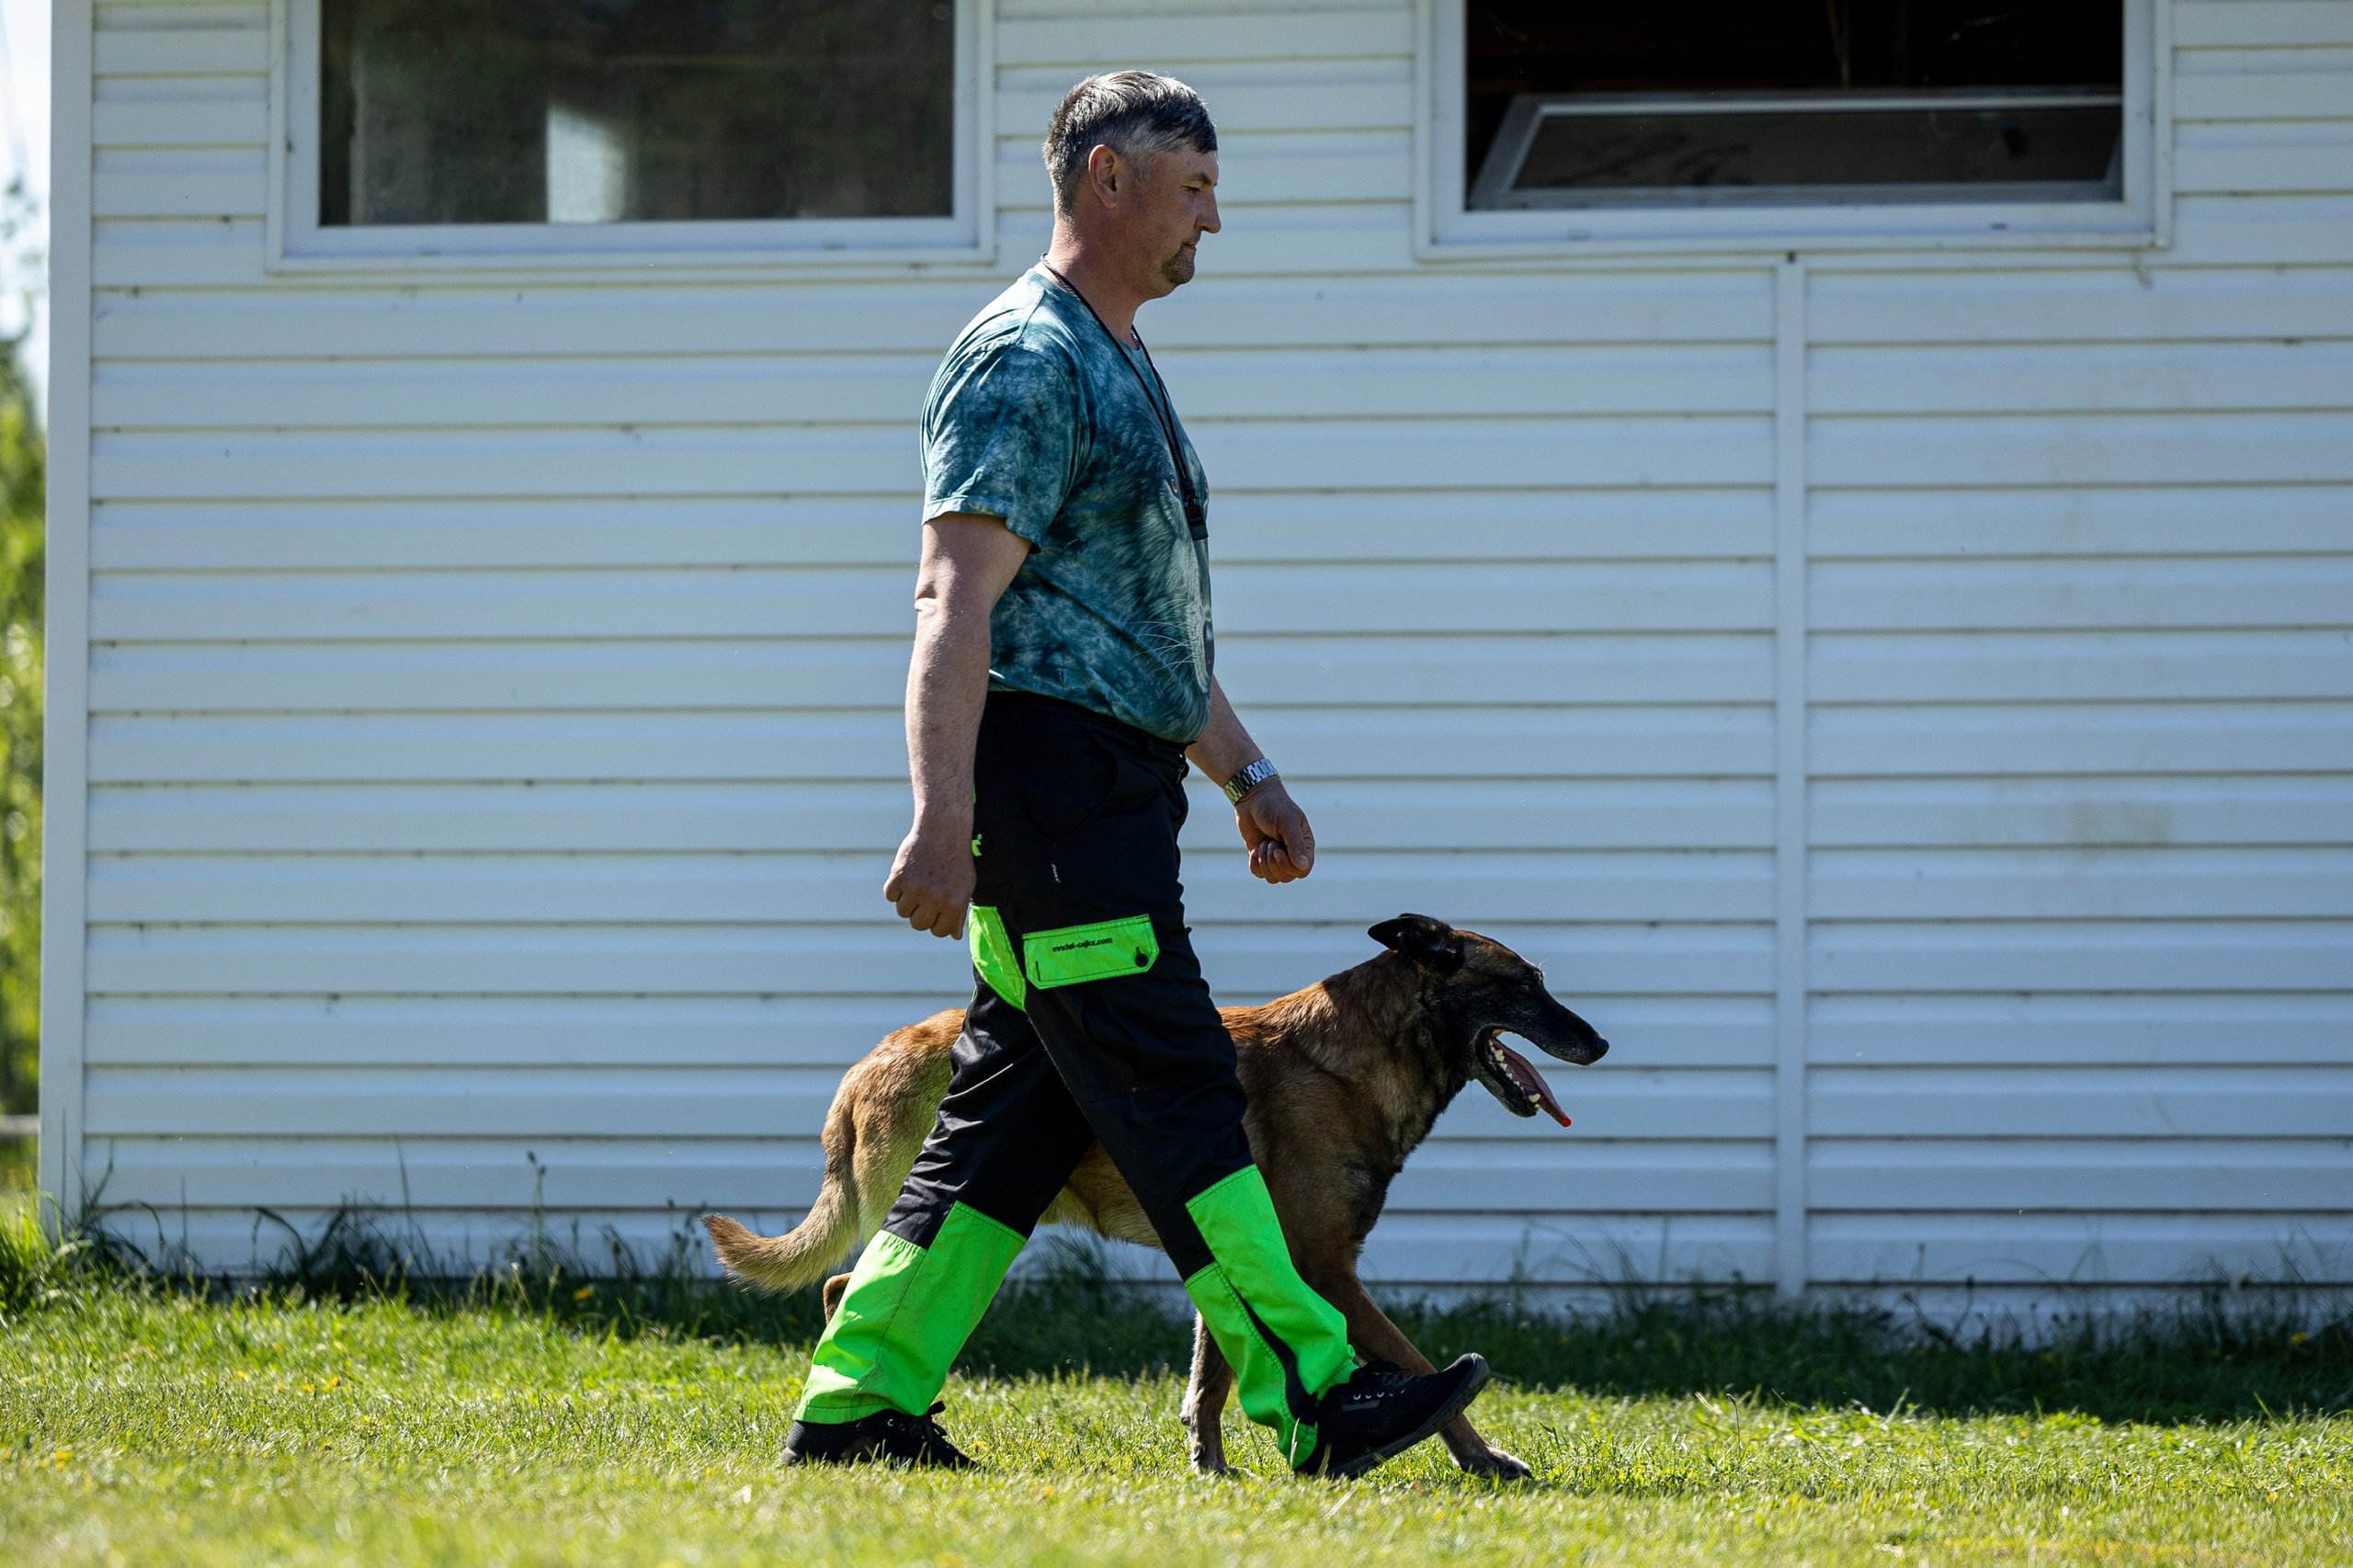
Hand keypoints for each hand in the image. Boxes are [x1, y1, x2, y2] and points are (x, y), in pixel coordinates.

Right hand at [884, 819, 974, 938]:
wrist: (942, 830)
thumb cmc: (955, 860)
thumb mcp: (965, 886)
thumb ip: (959, 913)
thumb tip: (954, 936)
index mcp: (954, 903)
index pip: (938, 932)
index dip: (935, 923)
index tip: (935, 911)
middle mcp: (935, 898)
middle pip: (918, 925)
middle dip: (920, 913)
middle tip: (925, 895)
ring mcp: (915, 887)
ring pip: (902, 911)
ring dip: (906, 901)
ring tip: (916, 882)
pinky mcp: (899, 876)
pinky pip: (890, 895)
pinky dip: (895, 888)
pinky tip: (906, 874)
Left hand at [1237, 779, 1313, 884]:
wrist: (1252, 798)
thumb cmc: (1273, 806)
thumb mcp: (1287, 822)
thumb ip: (1296, 844)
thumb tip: (1303, 866)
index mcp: (1304, 845)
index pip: (1303, 871)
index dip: (1289, 865)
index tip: (1278, 848)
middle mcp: (1292, 854)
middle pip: (1287, 877)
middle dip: (1273, 862)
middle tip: (1269, 843)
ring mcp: (1276, 857)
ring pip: (1273, 878)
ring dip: (1264, 862)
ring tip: (1263, 843)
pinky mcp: (1261, 857)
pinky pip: (1259, 874)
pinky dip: (1254, 864)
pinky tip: (1254, 849)